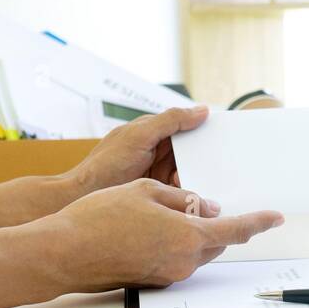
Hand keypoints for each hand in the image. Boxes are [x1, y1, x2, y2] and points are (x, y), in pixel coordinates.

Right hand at [0, 181, 282, 307]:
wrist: (65, 252)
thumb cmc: (98, 219)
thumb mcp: (144, 191)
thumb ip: (181, 198)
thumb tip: (203, 206)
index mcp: (188, 237)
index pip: (236, 230)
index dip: (259, 222)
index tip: (276, 216)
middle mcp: (184, 262)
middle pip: (217, 241)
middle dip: (217, 223)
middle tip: (202, 204)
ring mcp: (169, 276)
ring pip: (196, 251)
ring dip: (191, 233)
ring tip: (162, 213)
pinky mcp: (154, 281)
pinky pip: (176, 259)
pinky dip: (174, 243)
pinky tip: (148, 229)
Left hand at [67, 105, 209, 194]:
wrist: (85, 195)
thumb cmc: (106, 163)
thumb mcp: (140, 135)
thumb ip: (171, 121)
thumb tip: (201, 111)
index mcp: (154, 131)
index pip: (186, 126)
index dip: (204, 131)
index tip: (223, 136)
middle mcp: (157, 150)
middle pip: (191, 152)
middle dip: (202, 159)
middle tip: (215, 166)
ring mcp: (157, 171)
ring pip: (188, 172)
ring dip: (193, 178)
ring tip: (193, 182)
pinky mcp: (158, 191)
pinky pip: (180, 191)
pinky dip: (187, 193)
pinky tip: (191, 197)